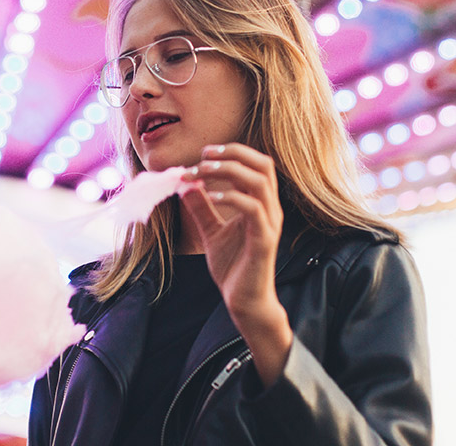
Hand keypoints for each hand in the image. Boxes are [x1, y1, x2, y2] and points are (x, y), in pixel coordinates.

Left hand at [180, 143, 292, 385]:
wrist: (244, 302)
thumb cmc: (233, 267)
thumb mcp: (211, 232)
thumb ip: (201, 209)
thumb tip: (185, 185)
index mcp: (261, 204)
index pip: (257, 164)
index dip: (232, 152)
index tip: (203, 153)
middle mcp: (270, 210)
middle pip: (264, 165)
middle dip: (233, 154)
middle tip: (203, 155)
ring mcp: (269, 224)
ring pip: (260, 181)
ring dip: (229, 170)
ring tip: (202, 171)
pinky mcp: (264, 240)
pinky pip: (253, 209)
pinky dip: (232, 196)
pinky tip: (212, 195)